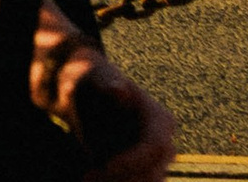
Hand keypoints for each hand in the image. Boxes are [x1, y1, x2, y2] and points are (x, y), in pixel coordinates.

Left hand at [45, 44, 175, 176]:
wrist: (85, 93)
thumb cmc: (91, 78)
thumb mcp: (95, 75)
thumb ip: (107, 82)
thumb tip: (119, 92)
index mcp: (159, 118)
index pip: (155, 145)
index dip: (134, 160)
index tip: (106, 166)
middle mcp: (163, 143)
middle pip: (154, 172)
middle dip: (123, 178)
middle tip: (88, 178)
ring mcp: (154, 161)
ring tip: (87, 179)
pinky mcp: (140, 173)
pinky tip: (88, 179)